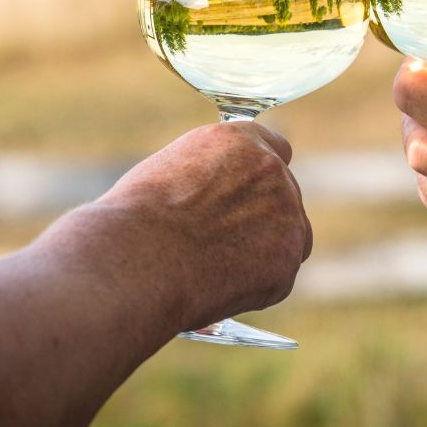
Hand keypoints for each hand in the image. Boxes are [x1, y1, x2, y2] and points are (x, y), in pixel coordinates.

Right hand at [100, 122, 311, 330]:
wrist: (137, 259)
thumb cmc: (135, 220)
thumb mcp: (171, 172)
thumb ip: (210, 177)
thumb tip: (220, 198)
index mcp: (241, 140)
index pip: (275, 149)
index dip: (259, 177)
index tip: (248, 196)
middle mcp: (272, 170)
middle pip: (284, 196)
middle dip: (262, 219)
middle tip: (223, 244)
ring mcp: (287, 215)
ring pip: (290, 237)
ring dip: (265, 252)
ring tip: (214, 268)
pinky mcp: (288, 259)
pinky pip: (279, 275)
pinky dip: (256, 286)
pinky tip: (218, 287)